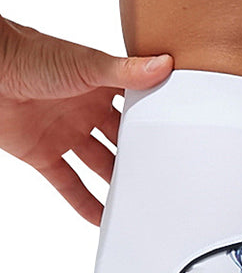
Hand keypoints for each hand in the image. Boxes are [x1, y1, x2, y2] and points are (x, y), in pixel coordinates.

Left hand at [0, 16, 172, 225]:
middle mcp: (85, 111)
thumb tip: (165, 64)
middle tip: (165, 176)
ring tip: (141, 201)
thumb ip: (126, 71)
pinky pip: (67, 183)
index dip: (155, 121)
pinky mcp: (41, 154)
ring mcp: (64, 134)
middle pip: (120, 141)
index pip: (136, 107)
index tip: (180, 138)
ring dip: (116, 182)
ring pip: (98, 164)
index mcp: (100, 87)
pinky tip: (101, 218)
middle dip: (140, 157)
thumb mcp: (87, 64)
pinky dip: (84, 202)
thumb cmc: (31, 54)